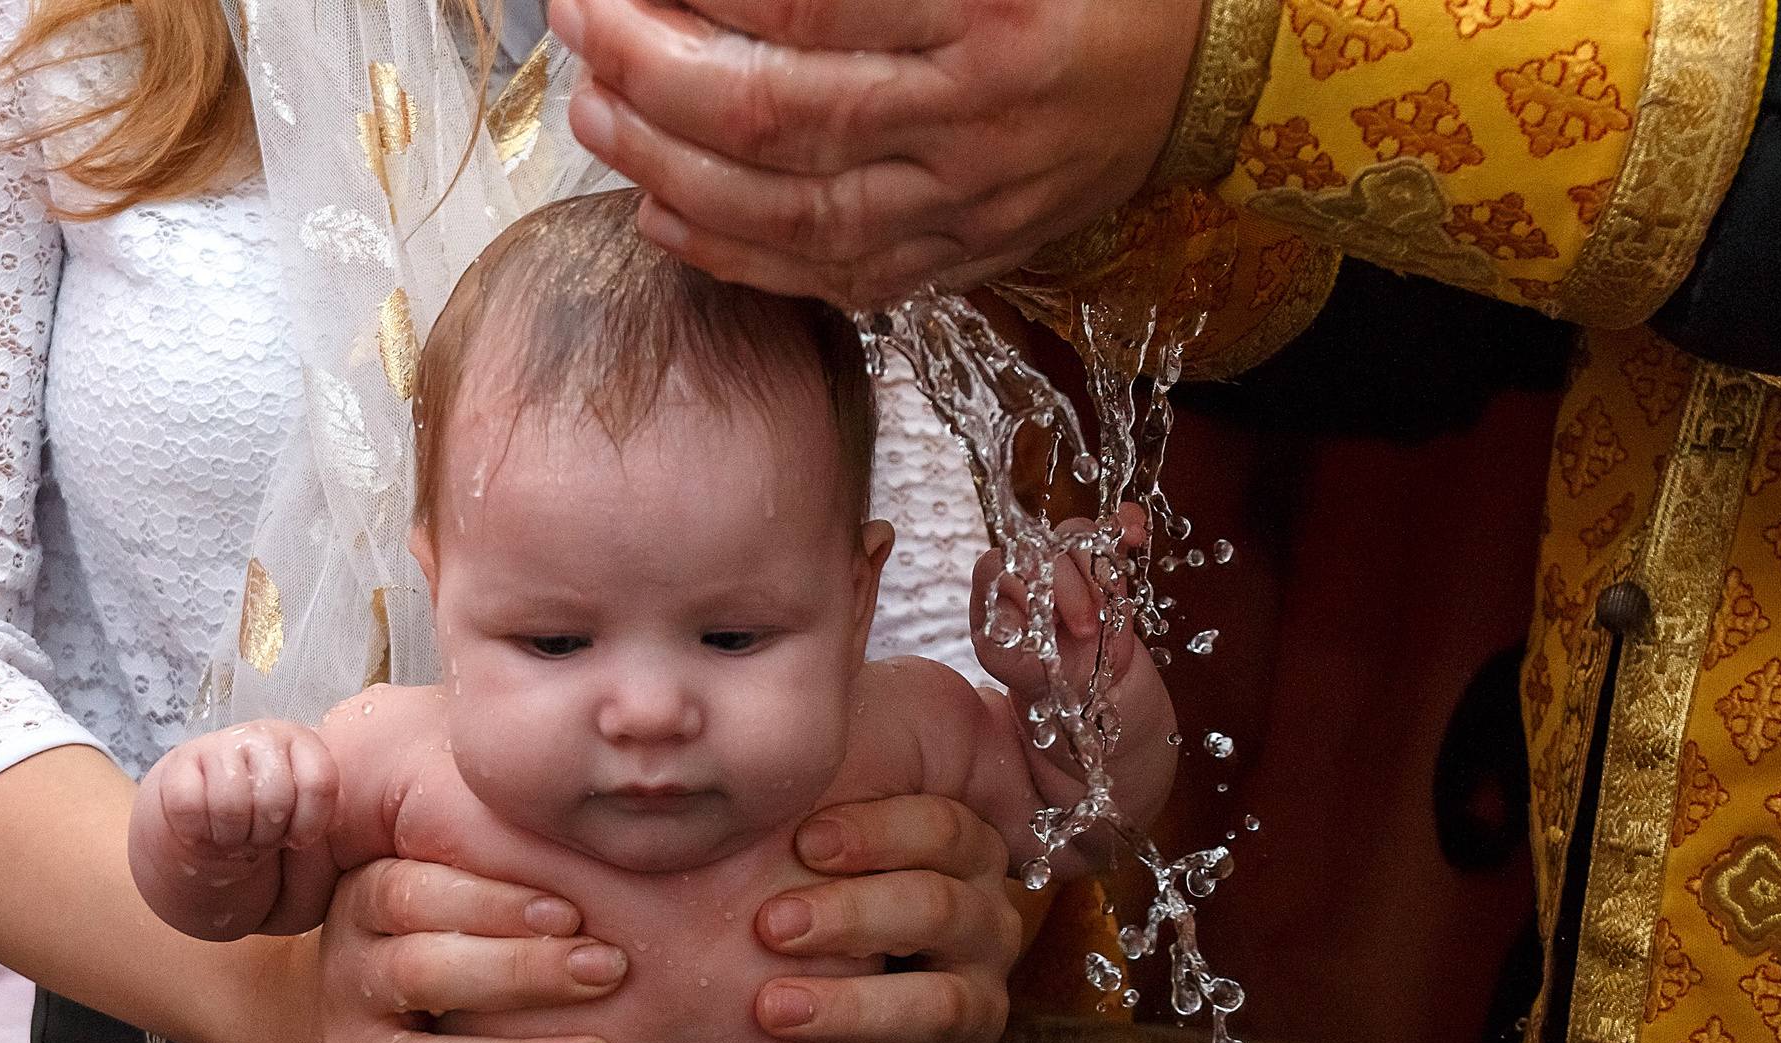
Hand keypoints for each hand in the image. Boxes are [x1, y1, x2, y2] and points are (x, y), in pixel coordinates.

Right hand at [129, 722, 341, 939]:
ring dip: (232, 838)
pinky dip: (198, 835)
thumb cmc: (269, 854)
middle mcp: (261, 737)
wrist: (205, 863)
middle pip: (275, 795)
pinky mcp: (174, 771)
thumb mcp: (315, 842)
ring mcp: (215, 748)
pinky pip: (191, 807)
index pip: (320, 780)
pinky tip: (203, 835)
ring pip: (231, 802)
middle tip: (258, 841)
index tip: (296, 840)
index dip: (308, 826)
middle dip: (267, 836)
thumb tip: (356, 824)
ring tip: (233, 838)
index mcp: (303, 747)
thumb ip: (340, 826)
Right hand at [321, 859, 629, 1042]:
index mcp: (367, 900)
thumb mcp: (454, 862)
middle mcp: (348, 981)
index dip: (493, 901)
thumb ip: (506, 836)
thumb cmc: (460, 917)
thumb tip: (614, 814)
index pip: (413, 893)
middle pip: (422, 973)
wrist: (370, 1003)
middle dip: (521, 974)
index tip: (573, 909)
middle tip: (612, 970)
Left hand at [549, 0, 1202, 305]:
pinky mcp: (964, 258)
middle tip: (582, 25)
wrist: (1199, 74)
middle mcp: (981, 117)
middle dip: (653, 70)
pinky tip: (661, 212)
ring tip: (596, 115)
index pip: (806, 7)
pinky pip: (830, 277)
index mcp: (995, 12)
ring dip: (669, 165)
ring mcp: (972, 203)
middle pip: (779, 112)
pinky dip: (732, 254)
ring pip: (791, 209)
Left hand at [754, 795, 1019, 1042]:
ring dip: (854, 1007)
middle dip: (854, 916)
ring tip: (773, 1009)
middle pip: (942, 911)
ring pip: (942, 1005)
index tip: (803, 842)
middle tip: (770, 926)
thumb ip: (806, 802)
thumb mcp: (818, 850)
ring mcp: (980, 1010)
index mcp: (962, 860)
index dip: (879, 833)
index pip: (946, 830)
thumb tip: (757, 746)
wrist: (827, 1022)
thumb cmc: (814, 909)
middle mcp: (984, 930)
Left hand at [969, 516, 1141, 701]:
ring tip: (1102, 614)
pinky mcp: (1101, 558)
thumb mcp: (1009, 664)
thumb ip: (997, 640)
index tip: (1048, 622)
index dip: (1024, 588)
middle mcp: (1027, 563)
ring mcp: (1065, 557)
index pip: (996, 564)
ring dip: (1096, 574)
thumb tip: (1003, 615)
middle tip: (1084, 629)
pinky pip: (1113, 526)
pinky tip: (1135, 534)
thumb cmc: (1039, 671)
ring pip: (1077, 534)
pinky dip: (1125, 524)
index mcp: (995, 585)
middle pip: (1042, 545)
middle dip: (1069, 589)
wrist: (1083, 682)